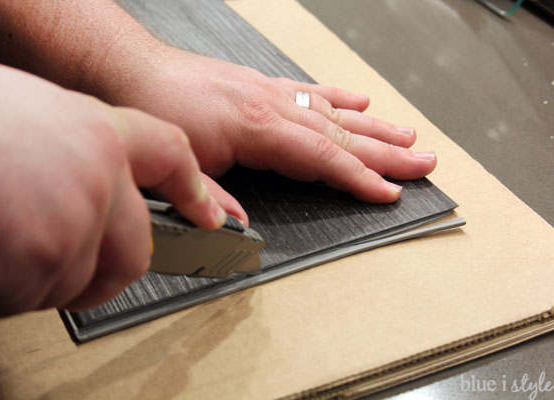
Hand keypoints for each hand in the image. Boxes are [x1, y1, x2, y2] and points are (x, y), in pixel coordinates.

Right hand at [0, 55, 225, 315]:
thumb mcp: (30, 113)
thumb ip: (74, 152)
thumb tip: (93, 186)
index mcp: (98, 131)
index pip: (170, 157)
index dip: (196, 190)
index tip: (212, 215)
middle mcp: (98, 177)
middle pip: (136, 250)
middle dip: (104, 267)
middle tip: (63, 258)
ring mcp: (74, 223)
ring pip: (76, 279)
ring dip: (35, 272)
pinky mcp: (38, 265)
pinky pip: (29, 297)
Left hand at [117, 49, 436, 202]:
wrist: (131, 70)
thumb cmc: (153, 110)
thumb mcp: (181, 165)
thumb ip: (215, 200)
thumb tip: (240, 229)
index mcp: (257, 129)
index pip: (322, 158)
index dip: (359, 177)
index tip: (389, 192)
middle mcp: (272, 107)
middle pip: (341, 134)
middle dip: (386, 152)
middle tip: (424, 161)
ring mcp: (269, 92)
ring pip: (333, 112)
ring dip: (374, 126)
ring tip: (407, 135)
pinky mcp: (260, 85)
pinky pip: (309, 91)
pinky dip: (338, 98)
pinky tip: (359, 101)